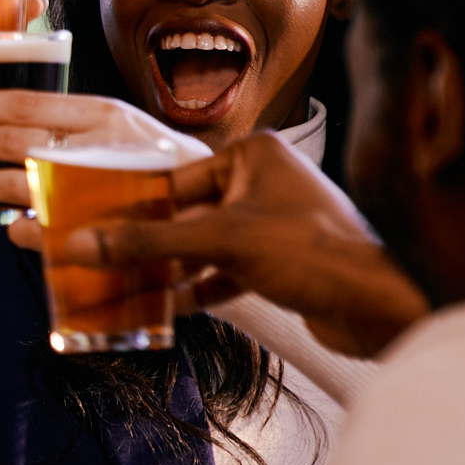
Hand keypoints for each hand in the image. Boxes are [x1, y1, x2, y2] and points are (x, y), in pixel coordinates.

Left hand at [0, 91, 211, 251]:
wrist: (222, 213)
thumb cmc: (161, 170)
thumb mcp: (122, 133)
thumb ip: (75, 127)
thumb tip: (12, 121)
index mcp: (106, 115)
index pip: (30, 103)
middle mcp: (104, 146)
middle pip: (18, 140)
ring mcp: (107, 188)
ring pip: (29, 183)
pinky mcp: (111, 231)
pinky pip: (51, 230)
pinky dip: (25, 228)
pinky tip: (11, 226)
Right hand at [59, 131, 430, 356]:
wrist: (382, 305)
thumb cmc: (317, 253)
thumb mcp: (219, 242)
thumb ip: (146, 244)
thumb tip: (82, 245)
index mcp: (253, 156)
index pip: (175, 180)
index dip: (134, 208)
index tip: (95, 226)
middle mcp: (264, 183)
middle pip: (186, 215)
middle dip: (149, 244)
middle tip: (104, 261)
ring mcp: (273, 224)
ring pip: (204, 246)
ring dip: (170, 271)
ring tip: (128, 288)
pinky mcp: (281, 264)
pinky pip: (225, 272)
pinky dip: (199, 289)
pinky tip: (170, 308)